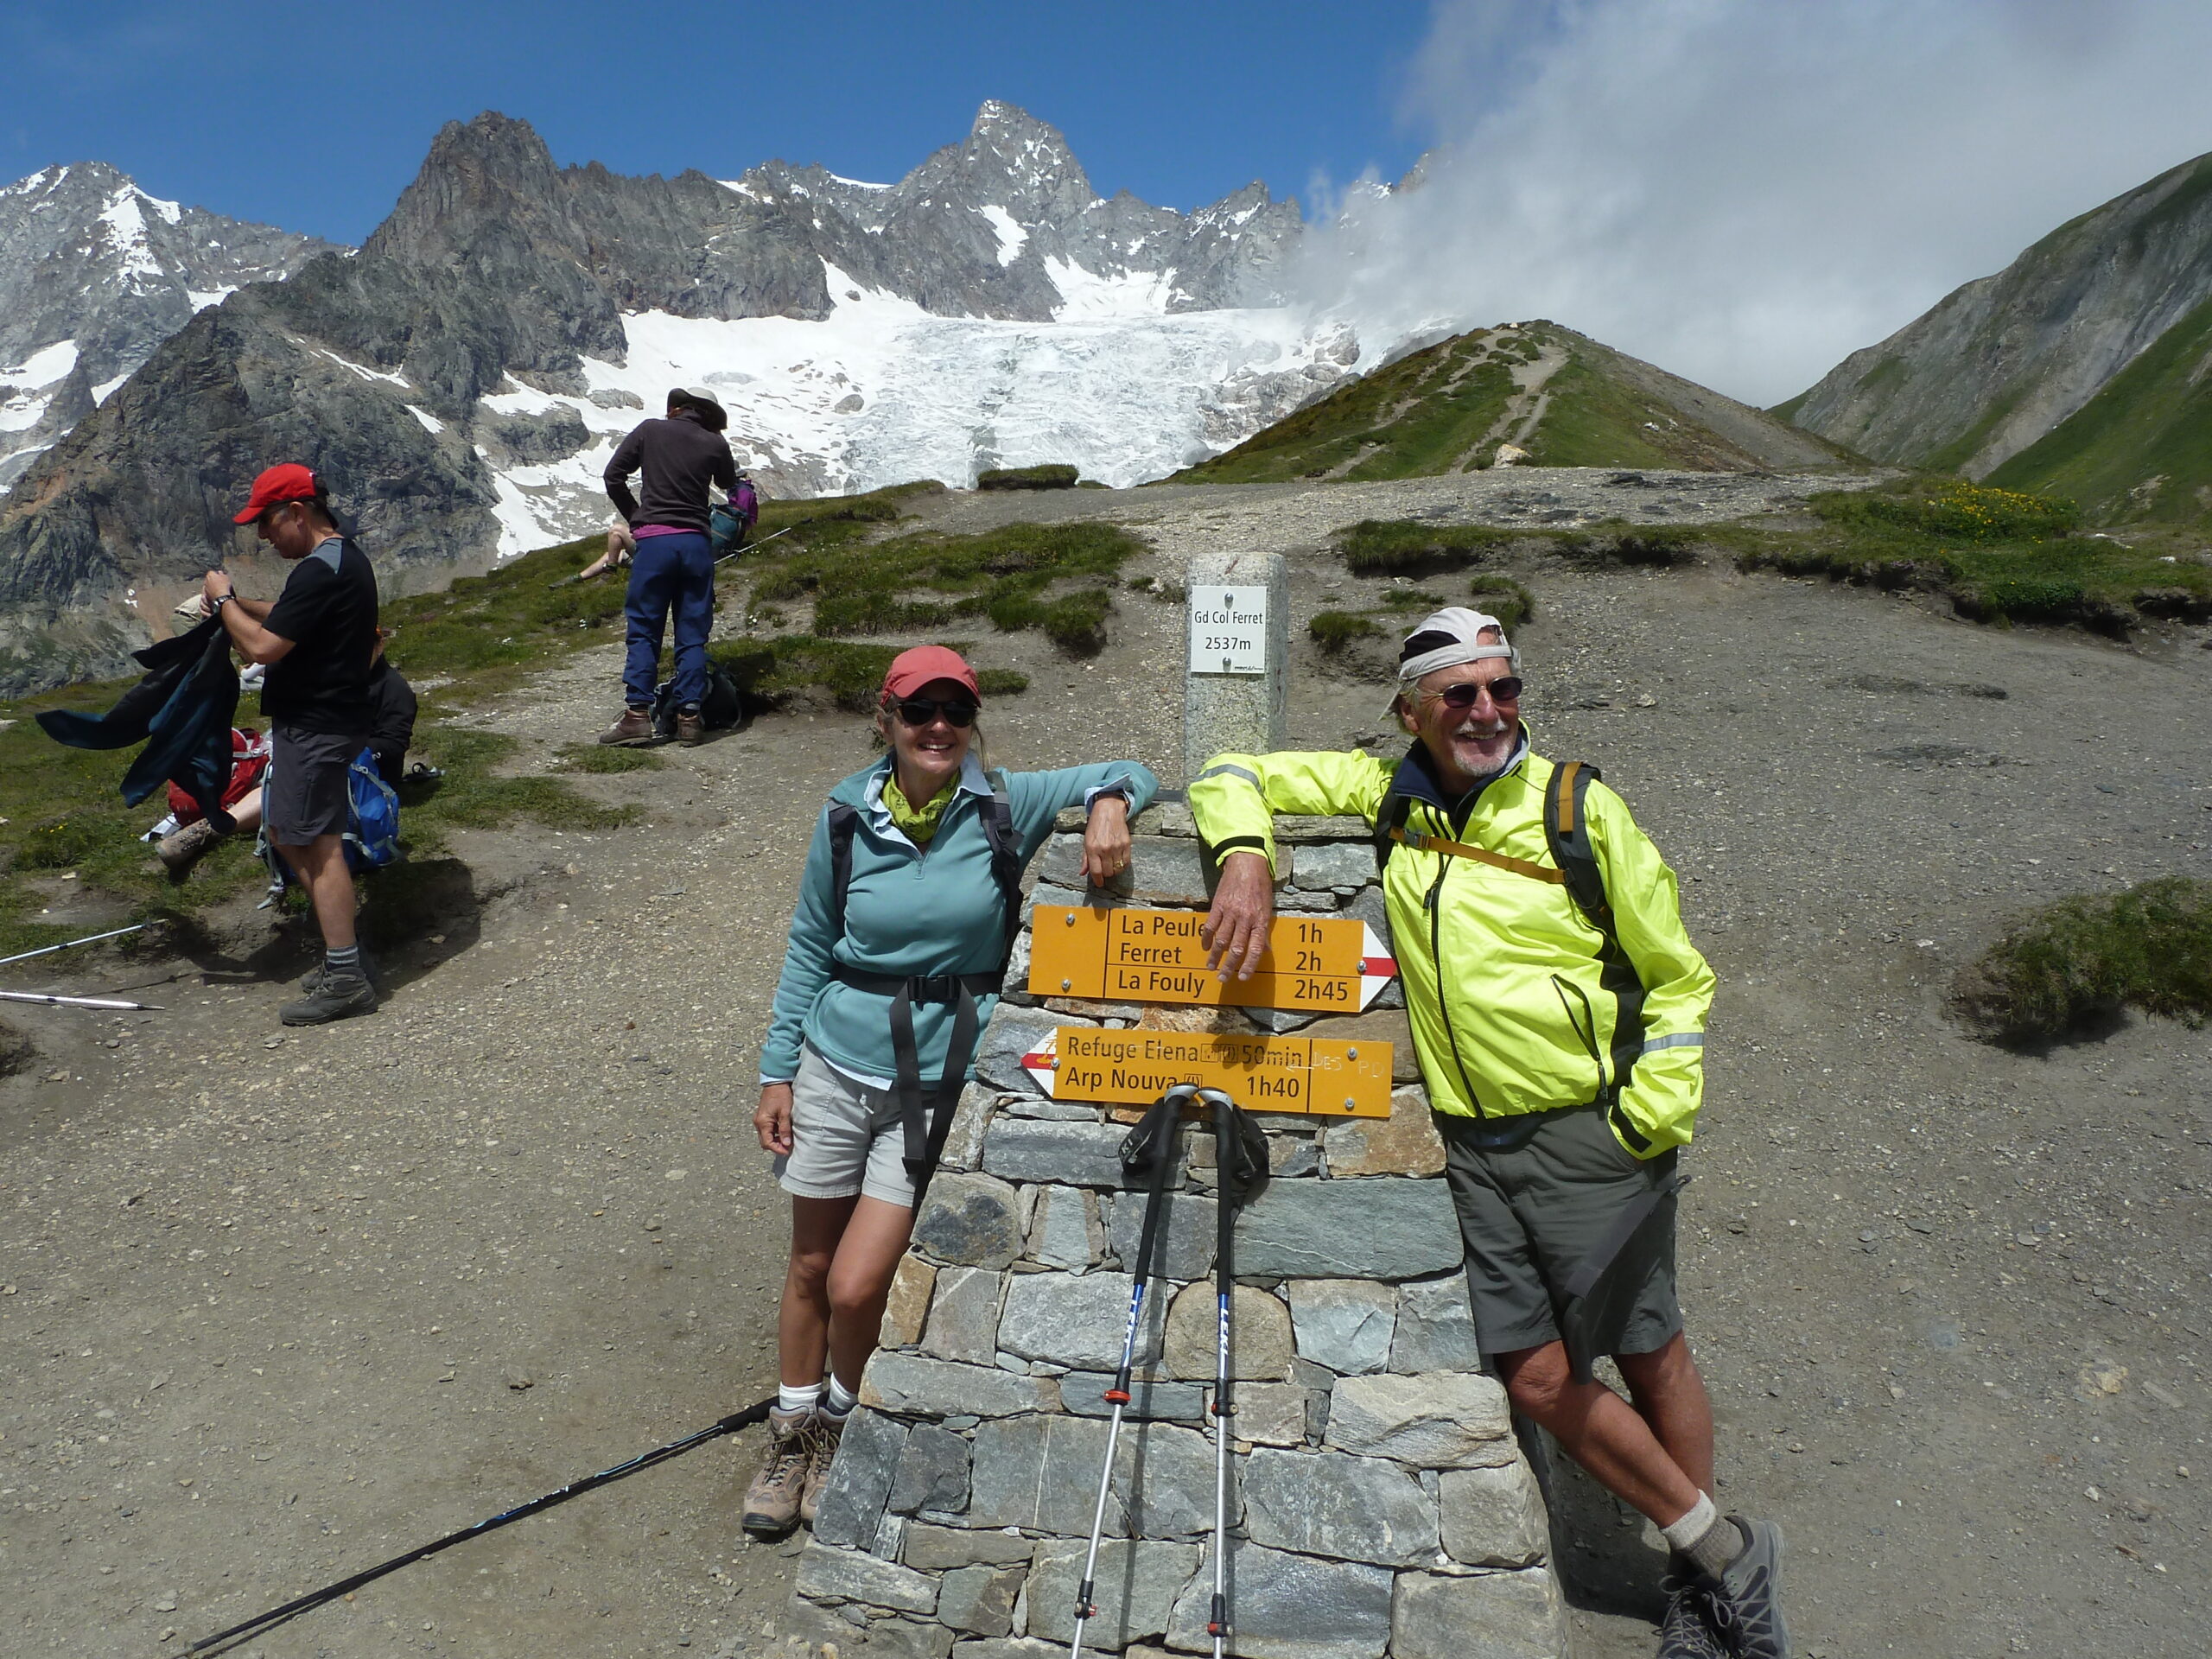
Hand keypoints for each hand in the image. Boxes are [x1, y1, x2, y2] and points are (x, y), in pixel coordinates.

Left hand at [202, 569, 232, 602]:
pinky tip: (216, 593)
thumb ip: (222, 573)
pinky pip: (208, 591)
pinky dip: (211, 591)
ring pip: (208, 585)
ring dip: (212, 586)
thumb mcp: (226, 577)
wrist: (221, 597)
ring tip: (218, 588)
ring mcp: (205, 587)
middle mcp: (206, 580)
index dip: (216, 574)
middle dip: (213, 580)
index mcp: (210, 574)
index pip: (212, 572)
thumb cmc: (224, 585)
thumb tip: (219, 572)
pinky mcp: (206, 593)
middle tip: (219, 582)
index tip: (220, 577)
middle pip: (209, 578)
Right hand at [755, 1083, 793, 1154]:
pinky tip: (784, 1131)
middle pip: (765, 1141)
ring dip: (776, 1140)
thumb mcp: (785, 1112)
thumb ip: (785, 1129)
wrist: (776, 1081)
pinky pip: (767, 1129)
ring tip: (788, 1139)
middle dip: (776, 1146)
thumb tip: (786, 1144)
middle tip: (788, 1147)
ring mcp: (760, 1119)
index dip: (777, 1149)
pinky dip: (775, 1133)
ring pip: (766, 1136)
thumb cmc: (781, 1095)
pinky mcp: (763, 1116)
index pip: (767, 1143)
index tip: (787, 1151)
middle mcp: (758, 1122)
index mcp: (762, 1122)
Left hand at [1079, 794, 1130, 886]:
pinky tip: (1119, 861)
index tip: (1100, 883)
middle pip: (1108, 872)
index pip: (1096, 871)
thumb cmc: (1095, 826)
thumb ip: (1085, 859)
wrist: (1109, 810)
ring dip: (1114, 870)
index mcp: (1092, 848)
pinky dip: (1122, 865)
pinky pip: (1126, 862)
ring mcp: (1116, 847)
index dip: (1098, 880)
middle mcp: (1104, 849)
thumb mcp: (1086, 841)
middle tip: (1105, 870)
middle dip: (1106, 874)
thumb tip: (1082, 873)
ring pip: (1117, 869)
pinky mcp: (1126, 844)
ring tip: (1111, 865)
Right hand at [1201, 851, 1274, 979]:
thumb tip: (1264, 950)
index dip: (1248, 966)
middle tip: (1223, 978)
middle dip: (1229, 966)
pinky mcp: (1218, 905)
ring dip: (1215, 956)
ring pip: (1221, 940)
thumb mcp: (1268, 907)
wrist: (1247, 862)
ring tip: (1211, 967)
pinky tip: (1205, 947)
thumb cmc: (1260, 885)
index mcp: (1260, 920)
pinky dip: (1206, 938)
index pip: (1255, 949)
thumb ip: (1264, 930)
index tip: (1243, 978)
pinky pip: (1210, 926)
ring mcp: (1230, 912)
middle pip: (1236, 948)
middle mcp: (1245, 918)